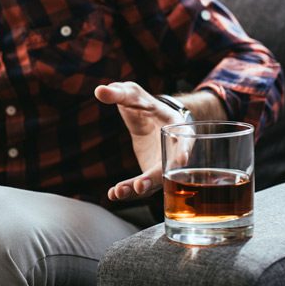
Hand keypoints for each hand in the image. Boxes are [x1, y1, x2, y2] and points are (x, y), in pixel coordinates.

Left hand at [94, 82, 184, 200]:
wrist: (149, 116)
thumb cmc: (144, 103)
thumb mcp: (133, 94)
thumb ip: (118, 93)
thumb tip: (100, 90)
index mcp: (178, 128)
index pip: (184, 139)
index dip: (184, 149)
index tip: (182, 160)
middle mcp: (175, 151)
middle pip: (168, 169)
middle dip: (155, 179)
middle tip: (140, 186)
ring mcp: (163, 165)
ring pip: (153, 182)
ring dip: (137, 189)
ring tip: (117, 192)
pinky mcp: (151, 174)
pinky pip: (141, 185)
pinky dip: (128, 190)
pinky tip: (112, 194)